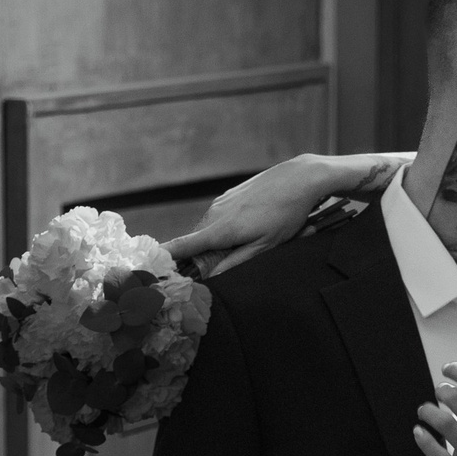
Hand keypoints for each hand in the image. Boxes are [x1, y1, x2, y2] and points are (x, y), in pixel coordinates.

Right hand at [169, 154, 409, 269]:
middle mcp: (214, 214)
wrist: (300, 178)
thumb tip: (212, 277)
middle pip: (195, 243)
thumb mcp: (266, 245)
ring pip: (209, 231)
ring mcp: (221, 203)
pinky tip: (251, 227)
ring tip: (248, 243)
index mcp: (220, 230)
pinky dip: (226, 230)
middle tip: (219, 269)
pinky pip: (219, 219)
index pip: (181, 246)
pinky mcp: (229, 196)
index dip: (165, 259)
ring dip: (218, 243)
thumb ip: (236, 262)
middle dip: (202, 258)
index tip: (156, 272)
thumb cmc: (287, 214)